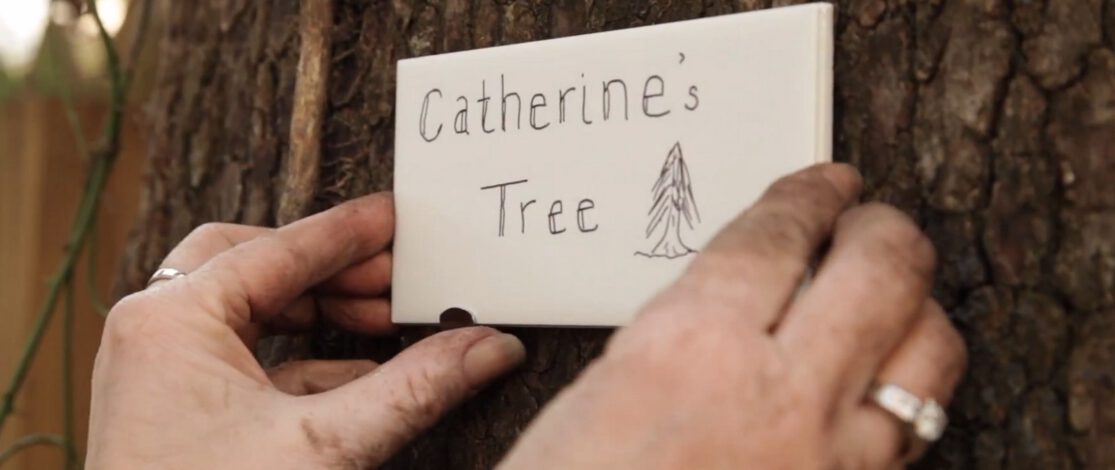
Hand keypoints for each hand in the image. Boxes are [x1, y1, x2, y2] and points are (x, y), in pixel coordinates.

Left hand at [87, 194, 525, 468]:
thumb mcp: (328, 446)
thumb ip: (416, 387)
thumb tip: (489, 347)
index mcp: (172, 321)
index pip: (279, 250)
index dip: (349, 232)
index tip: (397, 217)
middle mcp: (154, 333)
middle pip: (249, 262)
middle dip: (328, 268)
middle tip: (393, 276)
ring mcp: (158, 371)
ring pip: (244, 308)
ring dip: (317, 311)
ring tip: (382, 322)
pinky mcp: (174, 409)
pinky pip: (242, 357)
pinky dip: (301, 357)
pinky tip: (360, 375)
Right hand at [501, 164, 966, 468]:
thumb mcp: (583, 405)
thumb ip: (666, 342)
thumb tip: (723, 305)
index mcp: (686, 352)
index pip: (776, 235)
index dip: (811, 193)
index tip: (826, 179)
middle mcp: (774, 395)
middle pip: (877, 269)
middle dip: (884, 226)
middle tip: (871, 216)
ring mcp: (828, 460)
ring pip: (928, 350)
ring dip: (918, 305)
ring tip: (895, 292)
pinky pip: (914, 436)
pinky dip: (912, 392)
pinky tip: (886, 388)